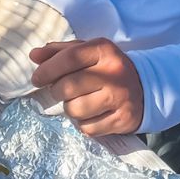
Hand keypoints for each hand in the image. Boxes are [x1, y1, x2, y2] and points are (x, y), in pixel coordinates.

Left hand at [29, 38, 144, 135]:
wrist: (145, 88)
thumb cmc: (107, 69)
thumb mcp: (88, 53)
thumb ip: (60, 52)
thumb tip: (34, 56)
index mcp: (104, 50)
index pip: (69, 58)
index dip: (48, 69)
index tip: (37, 79)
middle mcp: (113, 73)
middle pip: (67, 87)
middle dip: (57, 91)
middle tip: (63, 91)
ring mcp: (119, 98)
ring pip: (74, 110)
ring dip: (71, 108)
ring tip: (81, 102)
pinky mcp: (122, 120)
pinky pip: (86, 128)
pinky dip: (84, 124)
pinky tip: (93, 114)